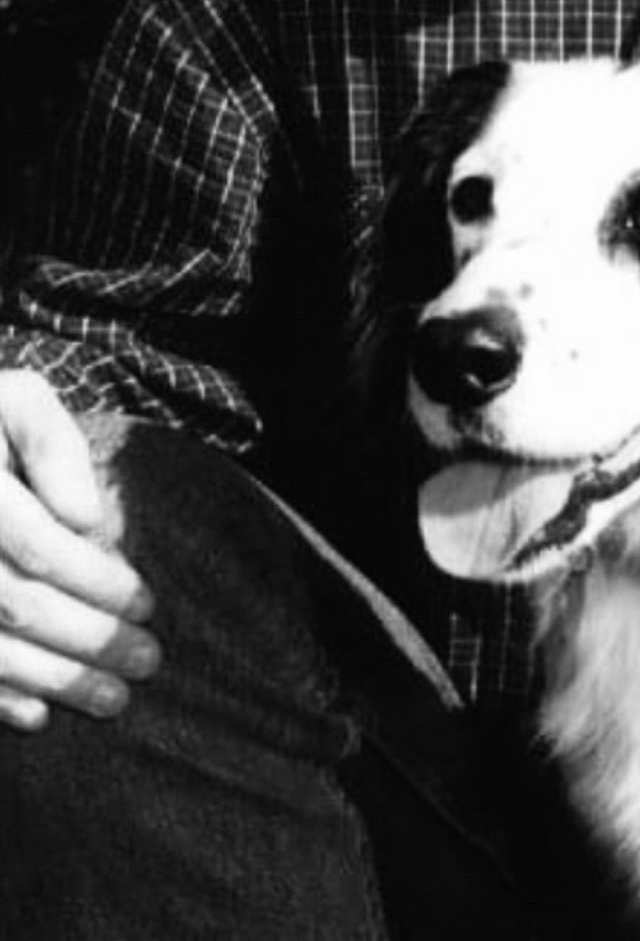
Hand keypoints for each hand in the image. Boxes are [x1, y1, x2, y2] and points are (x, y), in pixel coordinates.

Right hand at [0, 370, 159, 729]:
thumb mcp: (16, 401)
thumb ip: (52, 445)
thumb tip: (85, 518)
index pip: (37, 546)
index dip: (95, 579)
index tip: (147, 603)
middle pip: (16, 604)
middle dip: (88, 640)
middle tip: (147, 661)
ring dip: (52, 680)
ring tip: (112, 698)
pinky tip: (38, 714)